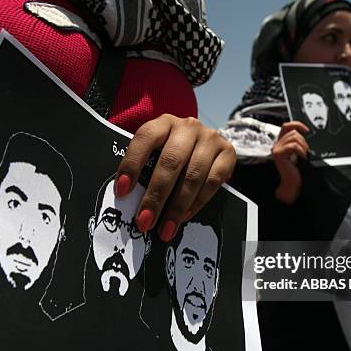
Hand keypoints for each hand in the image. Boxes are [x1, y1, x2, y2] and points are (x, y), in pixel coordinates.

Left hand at [115, 114, 235, 241]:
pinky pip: (213, 182)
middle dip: (156, 196)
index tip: (122, 191)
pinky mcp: (228, 153)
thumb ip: (144, 168)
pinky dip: (198, 202)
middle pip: (171, 162)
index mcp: (164, 122)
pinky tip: (185, 216)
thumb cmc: (172, 151)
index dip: (132, 164)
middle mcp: (188, 127)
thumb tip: (127, 198)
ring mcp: (210, 138)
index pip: (145, 138)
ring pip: (193, 175)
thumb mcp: (156, 151)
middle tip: (145, 221)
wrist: (204, 143)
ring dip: (177, 207)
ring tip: (165, 228)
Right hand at [272, 122, 308, 204]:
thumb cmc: (297, 170)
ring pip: (294, 138)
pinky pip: (293, 146)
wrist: (293, 183)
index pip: (286, 126)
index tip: (307, 130)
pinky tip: (302, 157)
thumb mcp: (298, 152)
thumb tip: (305, 132)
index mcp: (281, 143)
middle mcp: (277, 145)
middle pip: (293, 132)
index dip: (297, 124)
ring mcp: (276, 149)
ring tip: (303, 156)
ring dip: (303, 146)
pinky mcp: (278, 154)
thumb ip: (298, 142)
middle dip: (303, 141)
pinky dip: (301, 151)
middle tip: (305, 152)